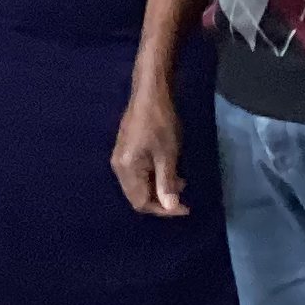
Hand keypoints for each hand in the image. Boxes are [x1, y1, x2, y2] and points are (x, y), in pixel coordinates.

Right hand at [112, 72, 187, 216]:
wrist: (150, 94)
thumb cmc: (161, 123)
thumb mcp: (168, 155)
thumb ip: (167, 183)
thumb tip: (170, 207)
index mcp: (126, 169)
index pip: (141, 202)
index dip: (163, 210)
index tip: (185, 207)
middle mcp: (119, 167)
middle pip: (137, 196)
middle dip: (161, 200)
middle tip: (184, 195)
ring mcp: (120, 158)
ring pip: (139, 185)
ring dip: (158, 188)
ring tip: (180, 181)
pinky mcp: (125, 150)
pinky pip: (138, 173)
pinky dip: (154, 177)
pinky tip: (168, 169)